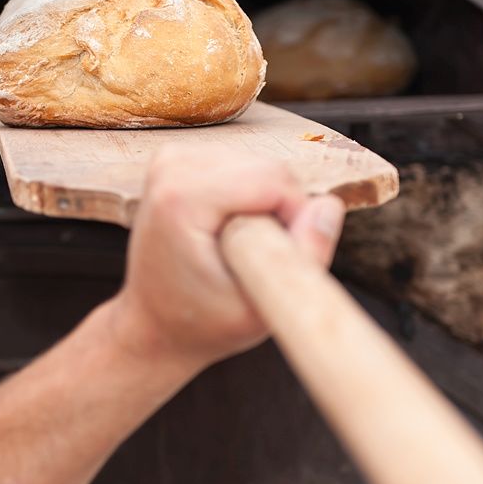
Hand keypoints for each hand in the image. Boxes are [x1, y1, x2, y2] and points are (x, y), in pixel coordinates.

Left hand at [109, 145, 345, 377]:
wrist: (153, 324)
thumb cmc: (201, 323)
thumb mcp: (261, 309)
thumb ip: (304, 257)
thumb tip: (329, 205)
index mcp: (181, 198)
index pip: (274, 179)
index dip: (296, 216)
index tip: (277, 257)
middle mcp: (170, 168)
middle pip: (268, 168)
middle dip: (281, 210)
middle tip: (257, 256)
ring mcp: (171, 159)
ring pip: (259, 165)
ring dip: (265, 204)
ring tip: (240, 246)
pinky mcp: (178, 159)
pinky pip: (242, 166)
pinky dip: (248, 197)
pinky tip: (229, 230)